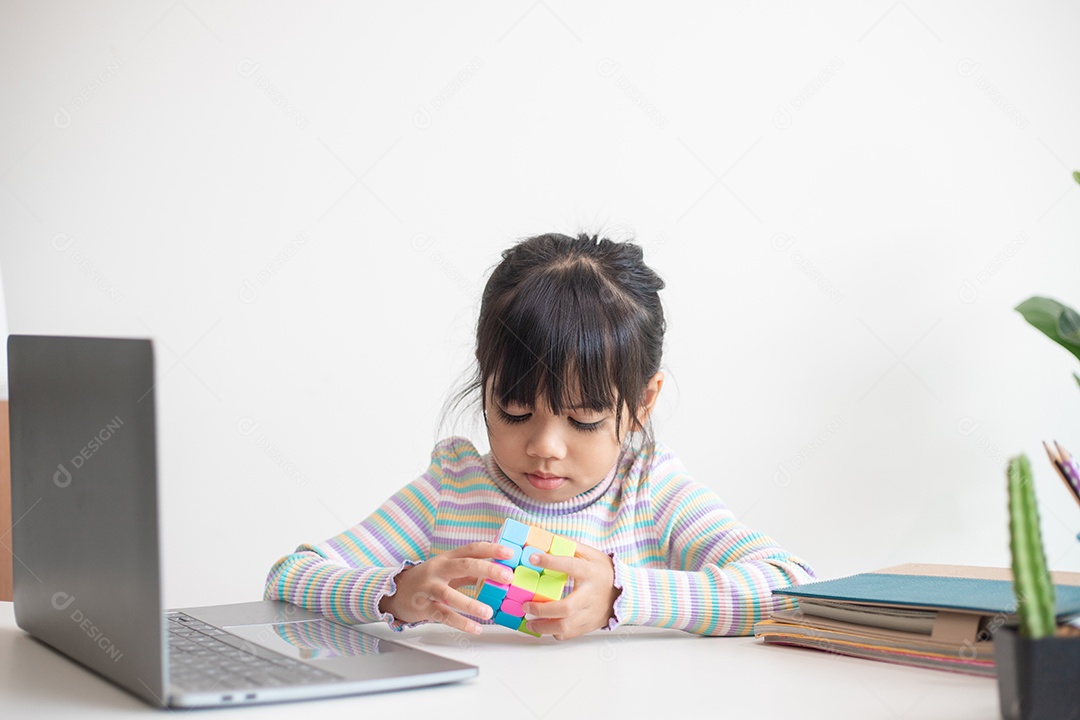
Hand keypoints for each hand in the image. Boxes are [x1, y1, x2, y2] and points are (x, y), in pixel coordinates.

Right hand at [379, 542, 514, 633]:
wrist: (395, 592)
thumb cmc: (427, 580)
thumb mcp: (447, 571)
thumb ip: (469, 571)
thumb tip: (497, 571)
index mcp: (447, 558)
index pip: (471, 549)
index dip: (491, 549)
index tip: (509, 552)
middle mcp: (438, 570)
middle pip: (464, 565)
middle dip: (487, 569)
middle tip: (507, 576)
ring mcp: (429, 588)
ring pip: (450, 595)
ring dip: (471, 603)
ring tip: (489, 611)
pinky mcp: (423, 607)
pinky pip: (443, 615)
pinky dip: (460, 622)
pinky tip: (475, 628)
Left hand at [521, 542, 619, 639]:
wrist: (628, 593)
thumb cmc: (605, 572)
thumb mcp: (592, 554)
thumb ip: (571, 546)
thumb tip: (548, 537)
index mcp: (590, 572)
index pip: (570, 565)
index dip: (551, 561)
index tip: (533, 558)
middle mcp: (590, 594)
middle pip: (566, 607)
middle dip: (542, 609)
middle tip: (526, 605)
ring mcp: (591, 612)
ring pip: (566, 626)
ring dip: (544, 626)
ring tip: (530, 622)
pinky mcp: (590, 625)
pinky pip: (569, 633)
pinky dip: (555, 632)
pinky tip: (545, 626)